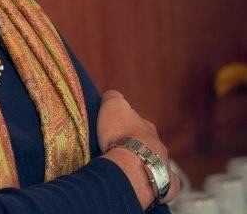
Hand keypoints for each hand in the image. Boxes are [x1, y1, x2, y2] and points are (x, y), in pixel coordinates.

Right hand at [97, 90, 180, 208]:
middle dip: (137, 143)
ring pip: (156, 160)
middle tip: (121, 149)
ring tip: (130, 167)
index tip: (114, 129)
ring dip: (145, 162)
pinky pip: (165, 182)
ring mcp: (163, 163)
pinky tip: (149, 182)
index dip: (124, 124)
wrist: (132, 165)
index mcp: (145, 126)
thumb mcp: (112, 106)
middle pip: (147, 141)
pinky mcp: (165, 183)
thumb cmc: (120, 135)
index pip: (136, 121)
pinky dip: (158, 181)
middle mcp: (157, 143)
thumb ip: (113, 97)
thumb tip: (113, 95)